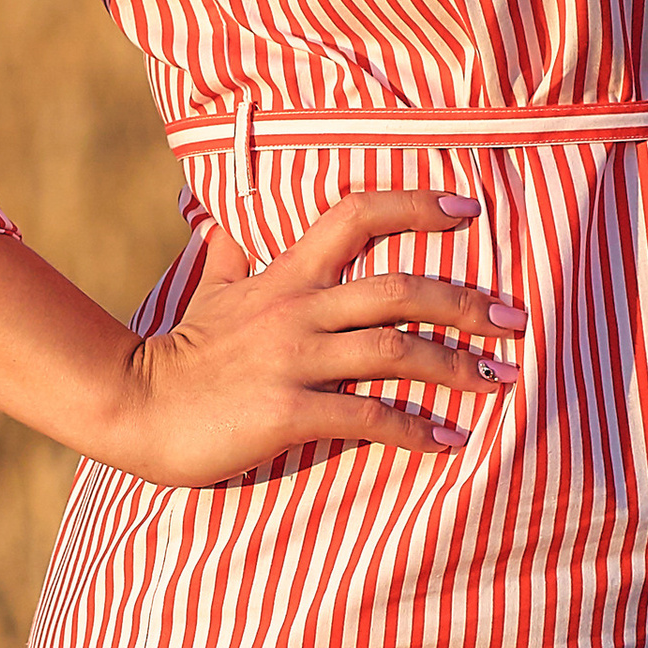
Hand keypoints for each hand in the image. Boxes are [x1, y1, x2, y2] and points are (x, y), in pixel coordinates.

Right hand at [105, 189, 522, 487]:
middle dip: (465, 302)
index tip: (467, 208)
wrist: (132, 407)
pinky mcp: (287, 411)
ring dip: (457, 366)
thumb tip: (219, 220)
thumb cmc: (177, 356)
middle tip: (515, 319)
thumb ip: (227, 257)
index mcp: (283, 277)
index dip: (415, 205)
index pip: (356, 216)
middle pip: (399, 288)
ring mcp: (293, 360)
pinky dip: (417, 429)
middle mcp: (296, 309)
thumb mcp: (205, 294)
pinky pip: (368, 416)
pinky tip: (451, 441)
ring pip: (394, 349)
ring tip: (500, 380)